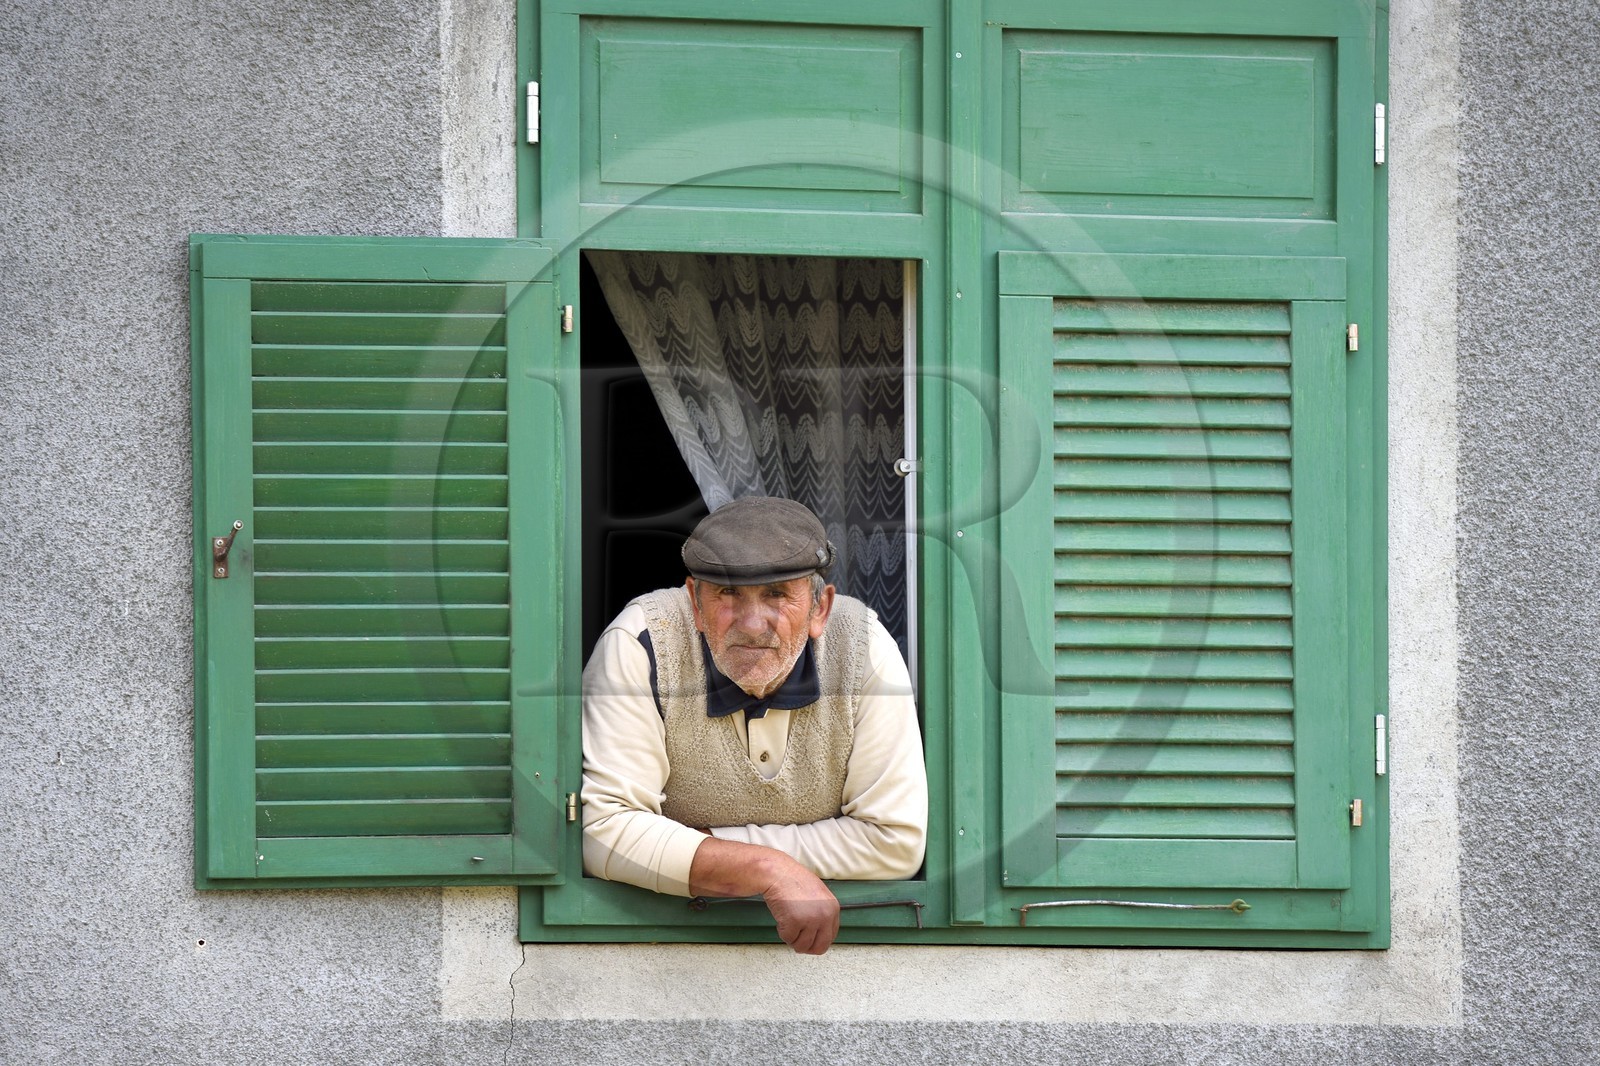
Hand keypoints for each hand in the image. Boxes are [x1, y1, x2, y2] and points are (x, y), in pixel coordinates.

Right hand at [687, 836, 840, 954]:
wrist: (778, 872)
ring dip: (792, 938)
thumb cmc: (793, 880)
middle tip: (797, 939)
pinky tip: (781, 918)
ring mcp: (811, 919)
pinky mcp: (795, 922)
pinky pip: (788, 938)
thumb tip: (819, 933)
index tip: (808, 939)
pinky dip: (782, 932)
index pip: (830, 937)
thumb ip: (822, 913)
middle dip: (806, 947)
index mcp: (833, 908)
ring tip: (788, 922)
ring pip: (802, 946)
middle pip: (819, 947)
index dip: (817, 941)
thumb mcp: (817, 896)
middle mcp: (825, 915)